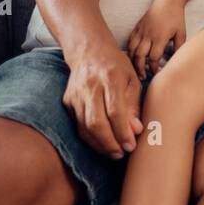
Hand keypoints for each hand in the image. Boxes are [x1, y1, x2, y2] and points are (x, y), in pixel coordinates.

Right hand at [62, 44, 143, 158]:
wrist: (88, 51)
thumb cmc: (117, 66)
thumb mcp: (133, 80)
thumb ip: (133, 105)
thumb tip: (135, 130)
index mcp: (110, 78)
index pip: (115, 112)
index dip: (123, 132)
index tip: (131, 145)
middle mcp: (90, 86)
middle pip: (96, 122)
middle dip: (109, 143)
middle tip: (121, 153)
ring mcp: (76, 94)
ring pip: (84, 126)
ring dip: (99, 144)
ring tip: (113, 152)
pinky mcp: (68, 100)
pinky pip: (77, 124)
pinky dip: (89, 137)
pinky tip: (101, 144)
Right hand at [127, 0, 186, 78]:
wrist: (167, 1)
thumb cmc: (176, 18)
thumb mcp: (181, 33)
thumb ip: (179, 47)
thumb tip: (176, 61)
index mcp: (160, 38)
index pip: (153, 57)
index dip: (154, 68)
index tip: (156, 74)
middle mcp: (148, 35)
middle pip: (140, 56)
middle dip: (140, 68)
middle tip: (143, 77)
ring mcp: (141, 31)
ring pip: (132, 50)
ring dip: (133, 61)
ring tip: (136, 70)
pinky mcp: (137, 28)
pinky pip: (130, 42)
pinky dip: (130, 51)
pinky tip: (132, 57)